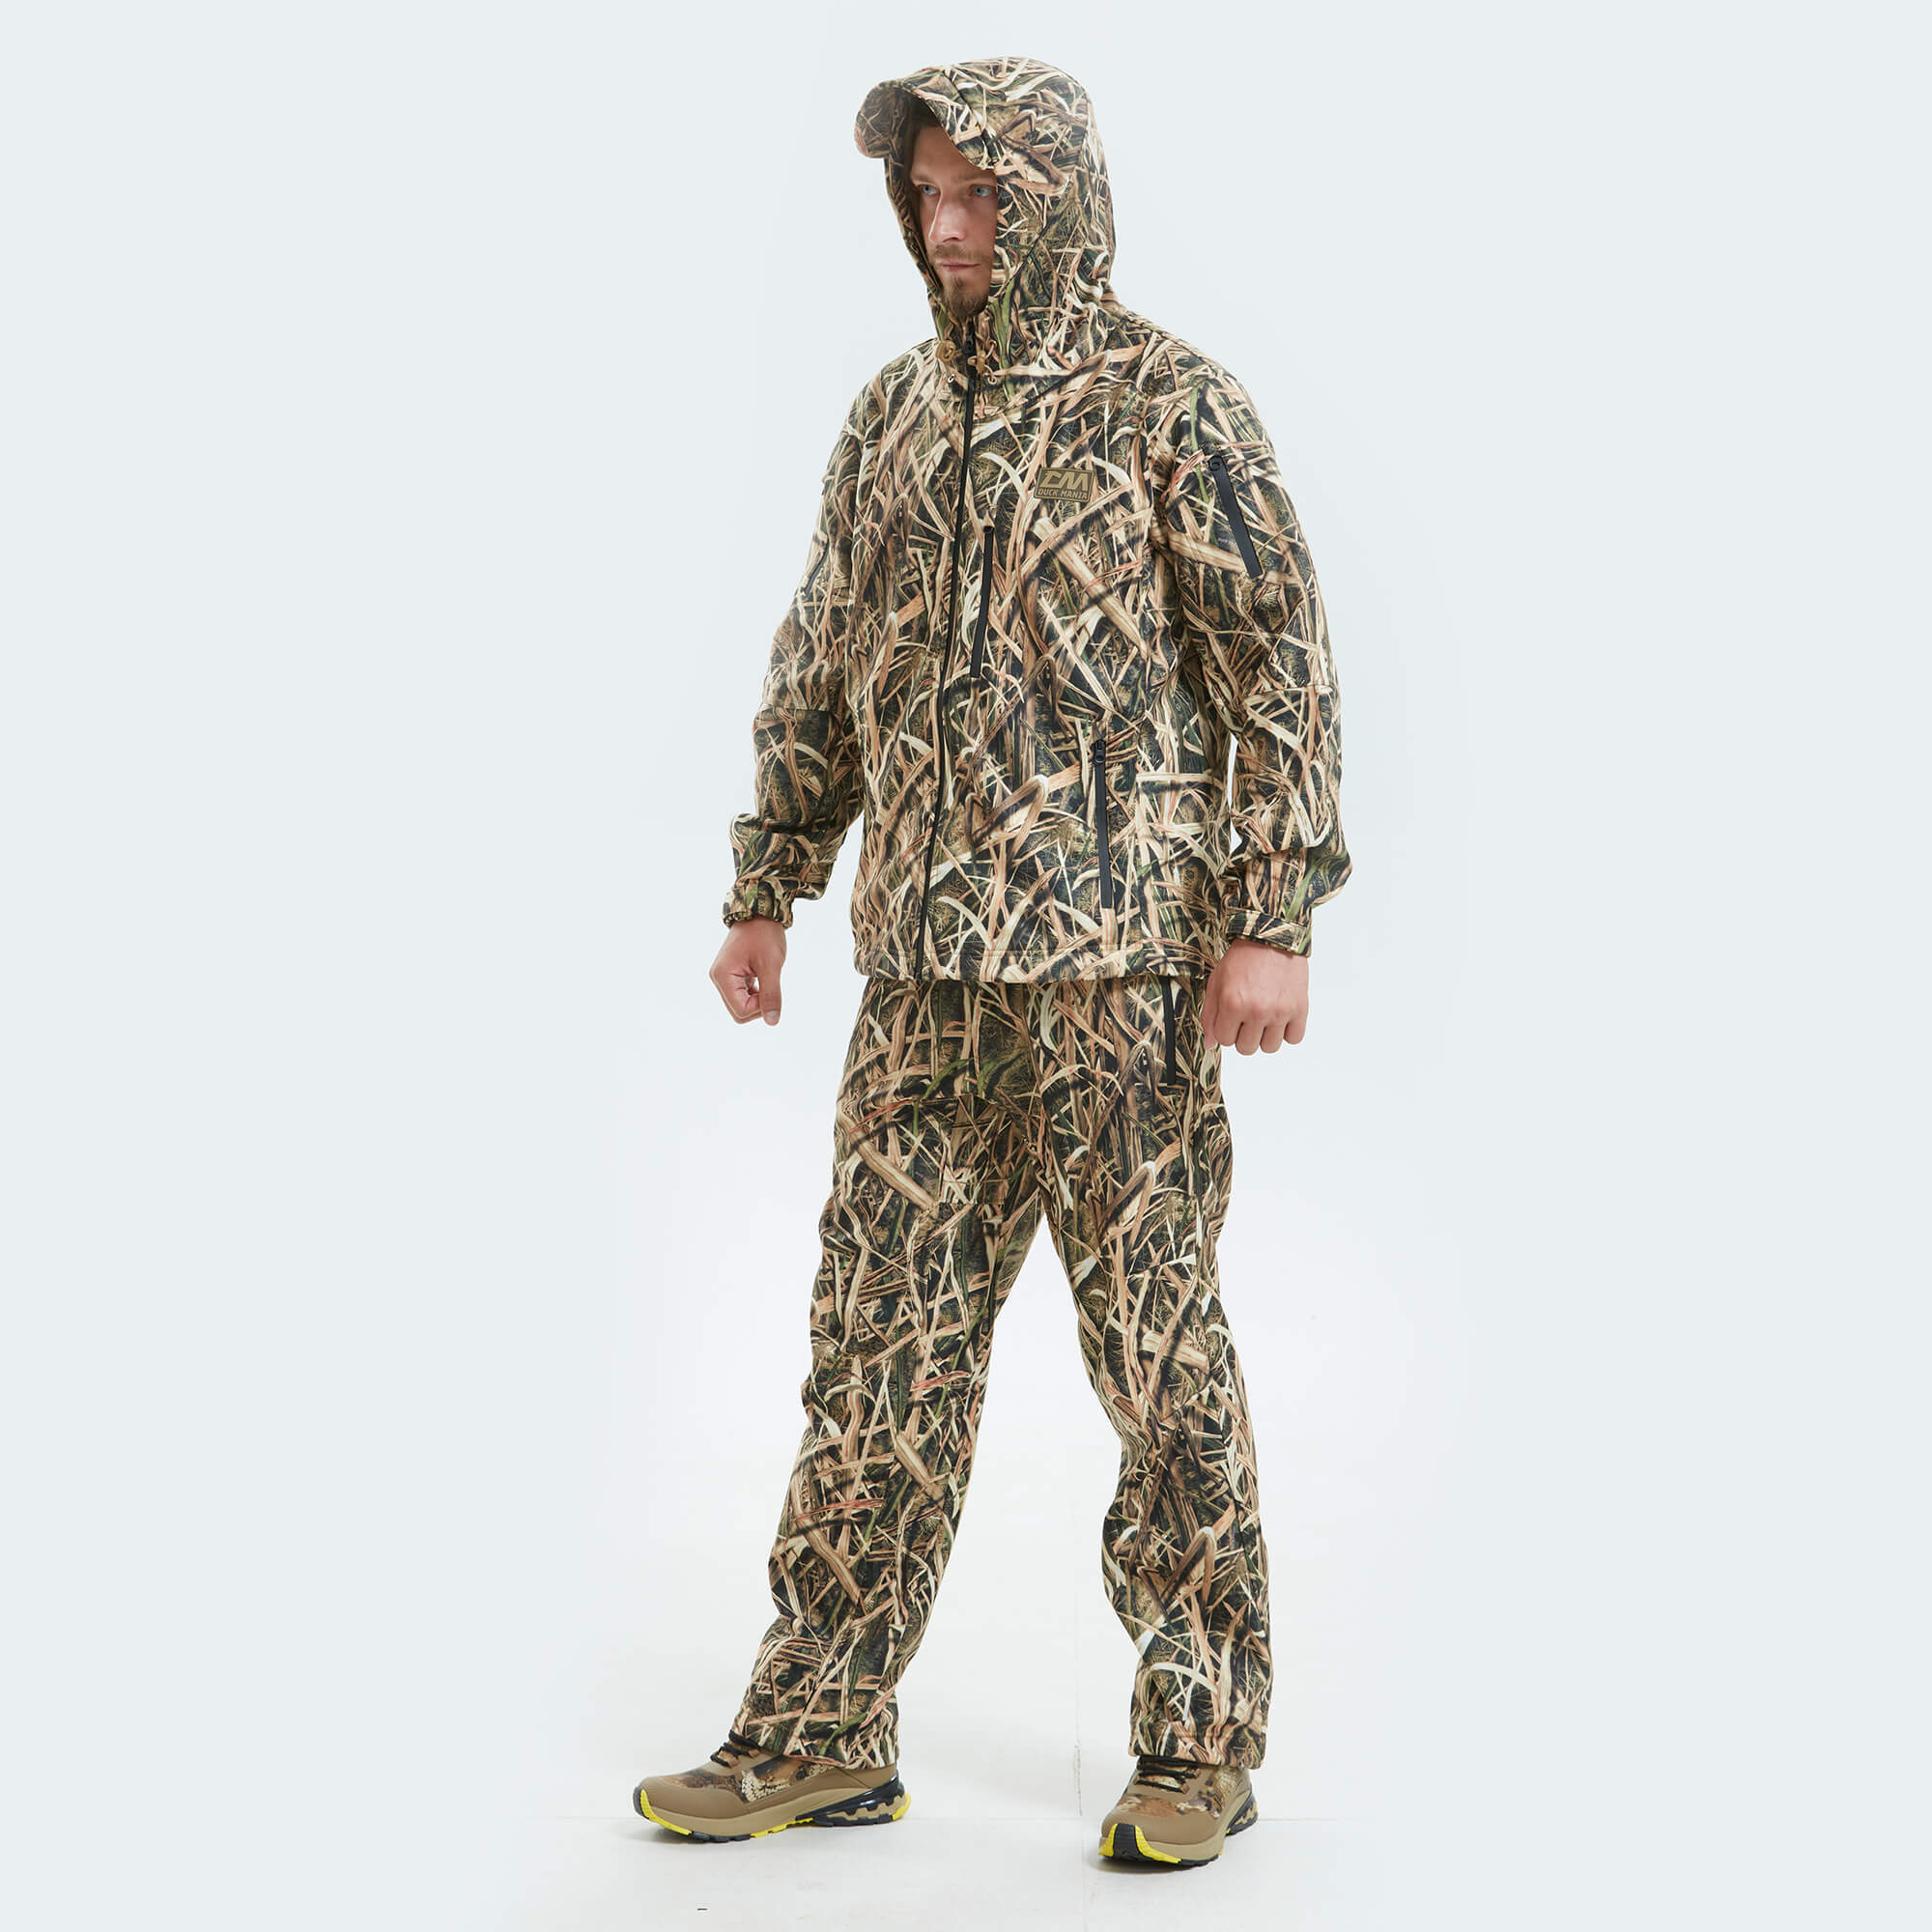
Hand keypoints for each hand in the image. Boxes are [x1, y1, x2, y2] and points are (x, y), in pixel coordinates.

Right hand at [712, 918, 785, 1024]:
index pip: (740, 1010)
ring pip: (740, 1006)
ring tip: (766, 980)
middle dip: (757, 1006)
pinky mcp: (730, 976)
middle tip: (770, 986)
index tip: (771, 989)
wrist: (760, 913)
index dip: (760, 1007)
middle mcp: (718, 979)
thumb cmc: (764, 935)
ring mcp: (723, 978)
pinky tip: (762, 979)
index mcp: (723, 976)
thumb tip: (772, 1021)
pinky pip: (741, 996)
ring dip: (757, 1000)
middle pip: (738, 1012)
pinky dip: (755, 994)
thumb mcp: (771, 965)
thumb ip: (771, 994)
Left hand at [1201, 938, 1309, 1053]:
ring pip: (1270, 1047)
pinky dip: (1287, 1032)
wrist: (1272, 937)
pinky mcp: (1300, 1009)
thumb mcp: (1216, 982)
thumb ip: (1209, 1015)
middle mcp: (1257, 1011)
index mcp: (1233, 1004)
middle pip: (1246, 1048)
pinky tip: (1281, 1017)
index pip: (1224, 1040)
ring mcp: (1280, 1011)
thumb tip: (1209, 1043)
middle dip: (1244, 1035)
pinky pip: (1294, 1038)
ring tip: (1265, 1017)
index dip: (1226, 1029)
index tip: (1232, 1016)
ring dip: (1265, 1036)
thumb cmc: (1242, 958)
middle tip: (1248, 1017)